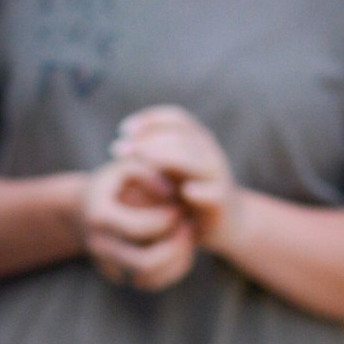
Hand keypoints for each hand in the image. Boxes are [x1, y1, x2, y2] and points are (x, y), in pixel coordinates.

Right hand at [79, 154, 196, 294]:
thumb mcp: (127, 167)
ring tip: (188, 236)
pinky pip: (151, 283)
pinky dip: (171, 270)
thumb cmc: (113, 183)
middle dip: (174, 247)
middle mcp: (98, 245)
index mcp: (99, 216)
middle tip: (189, 226)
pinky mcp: (118, 274)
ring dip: (176, 261)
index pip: (140, 228)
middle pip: (144, 263)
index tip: (179, 205)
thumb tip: (173, 194)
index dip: (166, 218)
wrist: (84, 208)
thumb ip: (151, 174)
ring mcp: (106, 264)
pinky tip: (181, 248)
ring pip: (150, 280)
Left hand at [115, 104, 236, 248]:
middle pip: (179, 137)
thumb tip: (118, 146)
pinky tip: (184, 192)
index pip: (175, 119)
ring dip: (162, 159)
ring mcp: (217, 175)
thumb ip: (152, 156)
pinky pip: (212, 193)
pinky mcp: (221, 200)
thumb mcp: (170, 171)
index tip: (123, 130)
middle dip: (146, 141)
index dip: (149, 120)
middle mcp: (208, 152)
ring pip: (192, 159)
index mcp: (198, 140)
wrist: (225, 224)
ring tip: (136, 164)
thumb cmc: (188, 196)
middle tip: (118, 150)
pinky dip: (199, 191)